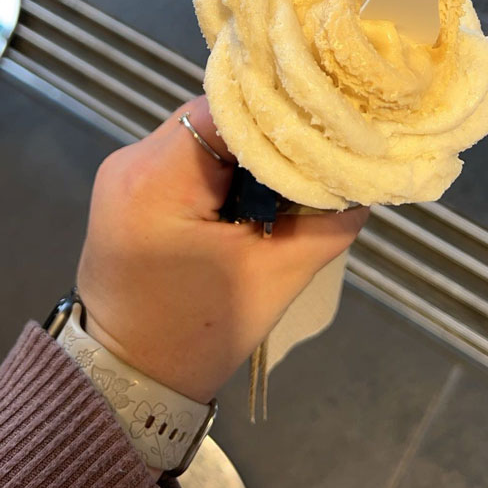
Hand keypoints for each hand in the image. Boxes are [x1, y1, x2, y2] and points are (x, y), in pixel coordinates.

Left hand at [77, 96, 367, 407]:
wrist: (127, 378)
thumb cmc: (197, 333)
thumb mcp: (274, 279)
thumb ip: (326, 223)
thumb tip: (362, 180)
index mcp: (158, 178)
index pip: (230, 109)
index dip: (282, 112)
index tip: (326, 124)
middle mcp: (132, 159)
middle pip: (217, 114)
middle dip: (269, 129)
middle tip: (319, 146)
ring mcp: (124, 169)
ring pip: (204, 130)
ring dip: (247, 148)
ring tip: (292, 169)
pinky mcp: (129, 184)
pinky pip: (187, 153)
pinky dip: (224, 164)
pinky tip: (257, 187)